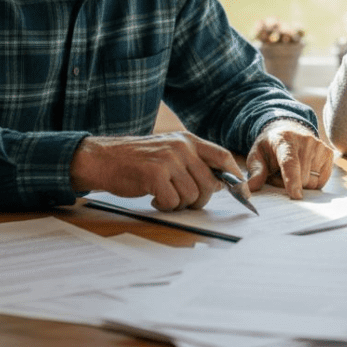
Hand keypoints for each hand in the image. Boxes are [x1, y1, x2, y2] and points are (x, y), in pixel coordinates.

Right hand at [70, 133, 245, 211]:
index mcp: (188, 140)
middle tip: (181, 201)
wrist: (102, 159)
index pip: (222, 156)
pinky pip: (172, 201)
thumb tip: (222, 184)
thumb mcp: (169, 153)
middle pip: (209, 183)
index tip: (243, 193)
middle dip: (200, 199)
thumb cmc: (137, 160)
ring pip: (191, 195)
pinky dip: (164, 206)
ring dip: (178, 204)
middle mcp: (181, 147)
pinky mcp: (154, 175)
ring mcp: (168, 160)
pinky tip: (153, 199)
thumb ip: (194, 163)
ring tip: (163, 196)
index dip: (235, 177)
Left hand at [246, 120, 336, 199]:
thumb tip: (249, 188)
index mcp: (284, 140)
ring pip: (312, 181)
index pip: (290, 162)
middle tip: (280, 175)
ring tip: (292, 172)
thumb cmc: (270, 148)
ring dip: (301, 184)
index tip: (295, 195)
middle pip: (302, 177)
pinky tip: (304, 171)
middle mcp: (305, 141)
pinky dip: (312, 182)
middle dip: (289, 184)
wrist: (288, 131)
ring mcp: (319, 146)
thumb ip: (255, 172)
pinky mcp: (328, 153)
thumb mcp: (257, 156)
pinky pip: (321, 180)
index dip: (292, 180)